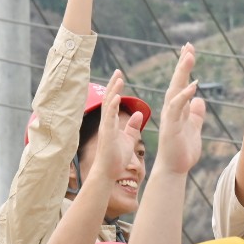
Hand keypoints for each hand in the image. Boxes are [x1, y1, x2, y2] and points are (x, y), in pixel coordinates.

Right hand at [86, 71, 135, 187]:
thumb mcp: (128, 139)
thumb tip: (138, 115)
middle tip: (118, 71)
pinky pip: (109, 118)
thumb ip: (132, 127)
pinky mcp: (106, 134)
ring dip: (113, 91)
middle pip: (108, 99)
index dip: (116, 88)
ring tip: (118, 79)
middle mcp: (106, 122)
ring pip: (108, 105)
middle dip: (113, 84)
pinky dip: (112, 106)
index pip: (113, 101)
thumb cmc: (117, 157)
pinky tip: (116, 97)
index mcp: (111, 122)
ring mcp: (105, 127)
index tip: (120, 75)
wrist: (109, 172)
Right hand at [156, 43, 206, 174]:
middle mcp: (172, 108)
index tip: (189, 50)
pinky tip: (194, 84)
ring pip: (176, 89)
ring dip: (182, 72)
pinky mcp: (171, 125)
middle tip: (189, 46)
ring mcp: (170, 116)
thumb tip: (199, 100)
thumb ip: (196, 114)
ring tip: (189, 56)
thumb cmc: (182, 150)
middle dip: (183, 63)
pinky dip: (185, 95)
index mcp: (178, 108)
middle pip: (177, 81)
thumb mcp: (194, 128)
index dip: (185, 67)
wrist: (174, 168)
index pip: (181, 82)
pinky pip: (178, 106)